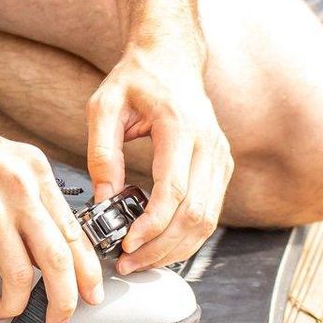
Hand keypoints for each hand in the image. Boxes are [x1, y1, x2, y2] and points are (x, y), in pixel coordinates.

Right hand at [0, 97, 104, 322]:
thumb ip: (28, 195)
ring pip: (21, 275)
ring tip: (10, 313)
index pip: (73, 230)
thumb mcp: (4, 159)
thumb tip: (42, 238)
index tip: (90, 292)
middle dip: (64, 299)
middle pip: (57, 259)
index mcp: (34, 172)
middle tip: (61, 319)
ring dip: (18, 306)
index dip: (87, 271)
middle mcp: (18, 190)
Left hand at [86, 40, 232, 271]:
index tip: (126, 244)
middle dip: (161, 247)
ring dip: (175, 248)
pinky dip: (186, 236)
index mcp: (179, 126)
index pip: (174, 189)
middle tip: (128, 263)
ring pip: (207, 220)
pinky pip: (210, 212)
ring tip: (140, 261)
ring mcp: (220, 157)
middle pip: (195, 213)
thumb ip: (102, 153)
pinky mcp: (221, 168)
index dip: (152, 224)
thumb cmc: (136, 78)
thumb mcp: (103, 107)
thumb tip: (104, 200)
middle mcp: (208, 144)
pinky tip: (159, 245)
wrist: (171, 59)